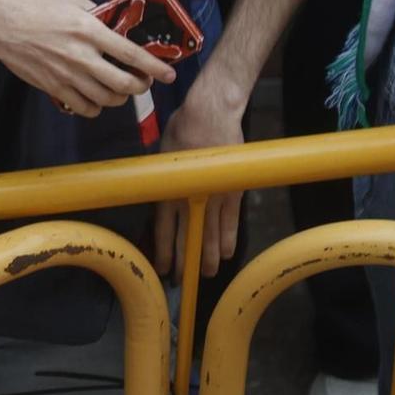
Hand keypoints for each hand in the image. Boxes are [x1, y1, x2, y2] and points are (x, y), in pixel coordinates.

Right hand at [0, 0, 175, 116]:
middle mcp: (81, 56)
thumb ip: (98, 10)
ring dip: (119, 98)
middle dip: (140, 87)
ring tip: (119, 89)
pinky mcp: (54, 88)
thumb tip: (118, 22)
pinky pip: (85, 108)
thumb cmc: (36, 8)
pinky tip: (95, 97)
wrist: (1, 26)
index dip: (154, 67)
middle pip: (123, 84)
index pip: (130, 53)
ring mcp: (67, 75)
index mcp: (88, 30)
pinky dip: (96, 107)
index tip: (169, 75)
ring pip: (106, 100)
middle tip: (142, 82)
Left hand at [151, 84, 245, 276]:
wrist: (210, 114)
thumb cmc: (181, 129)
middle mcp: (190, 198)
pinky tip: (225, 253)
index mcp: (168, 190)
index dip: (164, 252)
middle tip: (184, 280)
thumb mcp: (163, 156)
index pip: (164, 230)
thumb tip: (161, 193)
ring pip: (210, 236)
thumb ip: (164, 179)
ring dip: (208, 257)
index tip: (164, 268)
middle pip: (187, 239)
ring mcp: (213, 197)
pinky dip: (228, 240)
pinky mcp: (232, 193)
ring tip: (207, 273)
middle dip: (186, 262)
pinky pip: (231, 223)